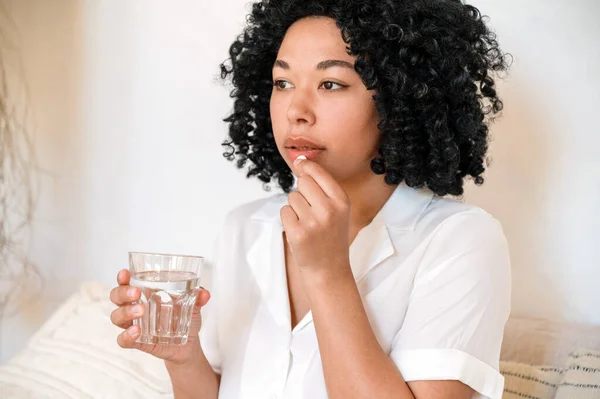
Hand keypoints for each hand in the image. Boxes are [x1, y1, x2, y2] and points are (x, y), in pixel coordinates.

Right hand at [109, 269, 210, 365]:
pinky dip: (127, 336)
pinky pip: (123, 340)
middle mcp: (135, 308)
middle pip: (116, 297)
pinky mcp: (138, 342)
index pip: (126, 282)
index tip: (125, 273)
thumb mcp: (194, 306)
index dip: (122, 277)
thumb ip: (198, 297)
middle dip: (122, 293)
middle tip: (135, 293)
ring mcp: (135, 325)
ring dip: (125, 312)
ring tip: (140, 310)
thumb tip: (204, 294)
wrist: (189, 345)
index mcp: (145, 294)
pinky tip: (136, 331)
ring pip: (116, 317)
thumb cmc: (185, 318)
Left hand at [280, 157, 351, 278]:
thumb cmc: (331, 236)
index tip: (300, 163)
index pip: (317, 172)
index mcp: (342, 201)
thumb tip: (301, 160)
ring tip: (307, 223)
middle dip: (302, 191)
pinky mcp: (297, 233)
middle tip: (310, 209)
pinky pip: (284, 211)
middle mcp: (329, 210)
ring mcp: (312, 222)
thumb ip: (323, 186)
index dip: (306, 166)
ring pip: (292, 197)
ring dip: (295, 207)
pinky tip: (300, 230)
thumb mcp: (338, 210)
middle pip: (303, 182)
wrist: (328, 269)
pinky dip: (288, 219)